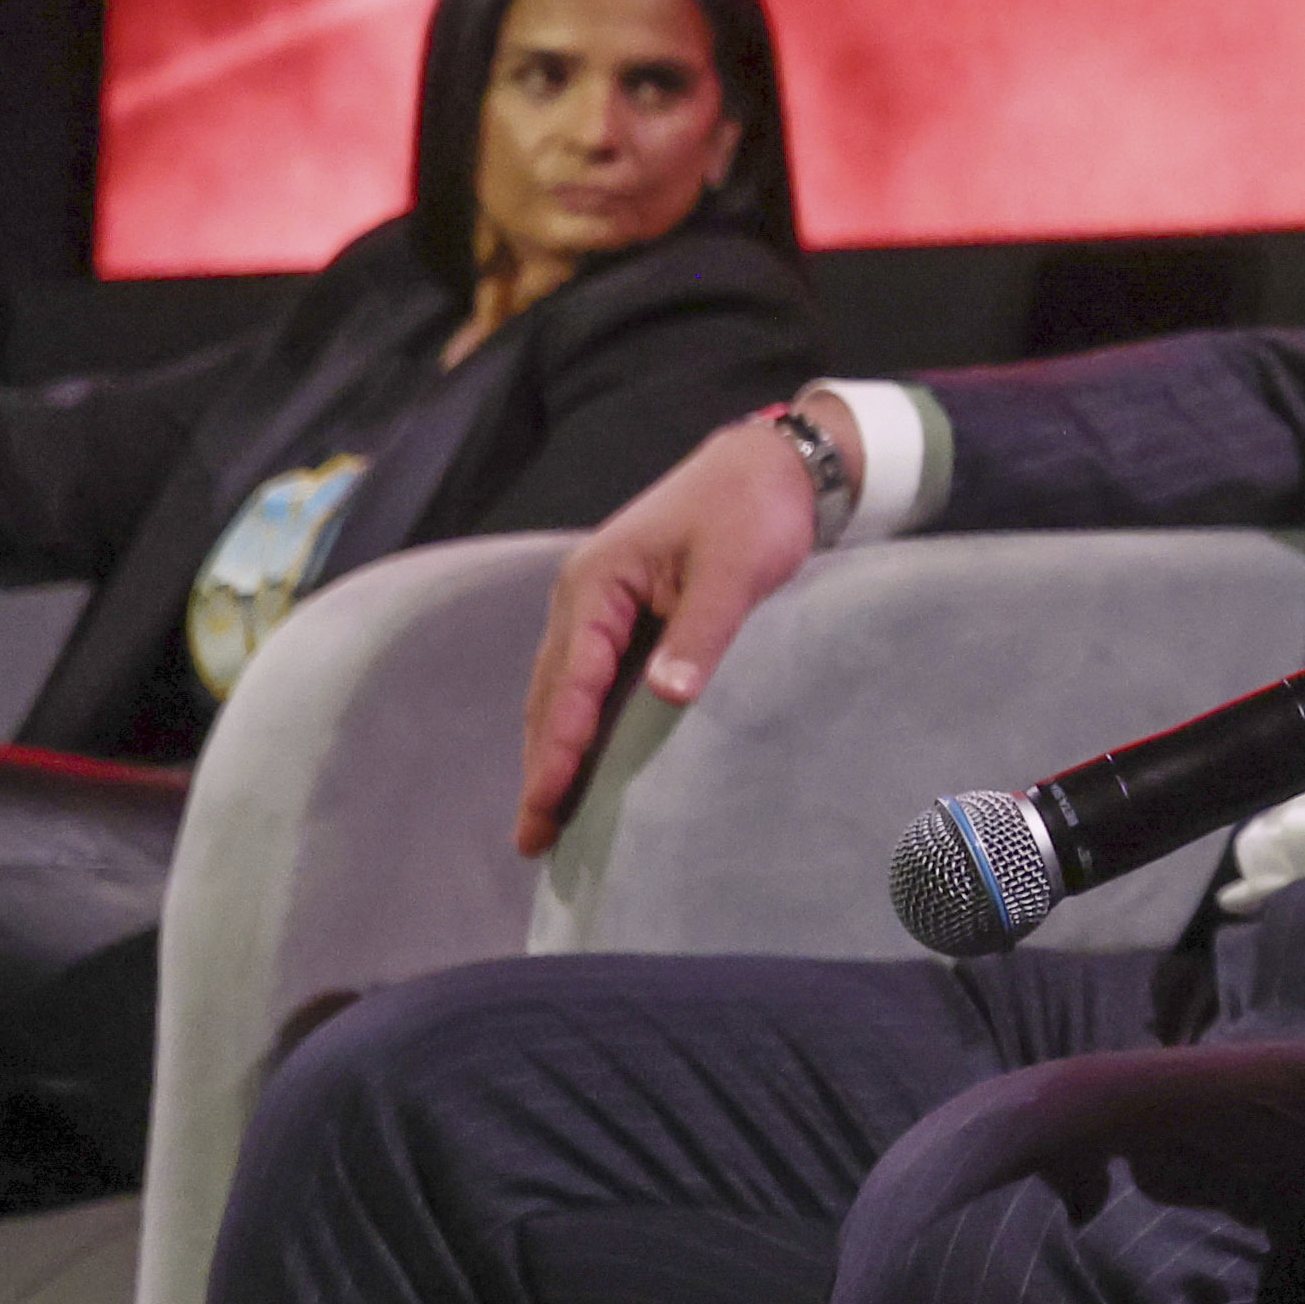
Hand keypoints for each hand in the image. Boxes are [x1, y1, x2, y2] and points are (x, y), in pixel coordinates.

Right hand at [517, 398, 828, 854]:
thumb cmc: (753, 508)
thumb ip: (702, 631)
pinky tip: (583, 761)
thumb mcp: (734, 569)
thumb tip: (668, 695)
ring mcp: (601, 606)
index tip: (544, 807)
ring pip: (564, 691)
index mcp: (597, 584)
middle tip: (532, 839)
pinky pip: (591, 680)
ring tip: (547, 816)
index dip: (556, 750)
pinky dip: (580, 724)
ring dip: (553, 750)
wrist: (773, 464)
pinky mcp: (626, 614)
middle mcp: (584, 597)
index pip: (570, 684)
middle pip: (551, 695)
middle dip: (540, 766)